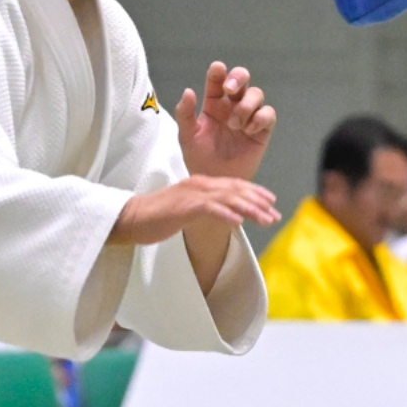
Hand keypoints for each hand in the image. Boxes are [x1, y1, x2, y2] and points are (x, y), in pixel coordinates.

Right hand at [109, 177, 279, 246]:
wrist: (131, 217)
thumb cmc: (157, 216)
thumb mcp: (187, 209)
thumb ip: (206, 208)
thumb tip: (227, 216)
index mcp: (200, 183)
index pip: (233, 184)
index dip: (254, 192)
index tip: (271, 202)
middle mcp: (199, 184)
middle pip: (236, 189)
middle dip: (258, 202)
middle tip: (275, 214)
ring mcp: (191, 194)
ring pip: (228, 197)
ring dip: (250, 209)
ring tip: (266, 219)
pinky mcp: (183, 206)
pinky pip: (210, 208)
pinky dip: (226, 213)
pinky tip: (239, 222)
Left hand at [178, 62, 274, 181]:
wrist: (215, 180)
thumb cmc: (199, 158)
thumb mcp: (187, 136)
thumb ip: (185, 114)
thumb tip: (189, 91)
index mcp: (213, 103)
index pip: (217, 80)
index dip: (218, 71)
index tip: (217, 70)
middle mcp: (232, 105)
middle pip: (243, 78)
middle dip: (239, 78)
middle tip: (229, 90)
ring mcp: (248, 116)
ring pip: (256, 94)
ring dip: (246, 105)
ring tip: (234, 125)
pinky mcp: (262, 130)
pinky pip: (268, 114)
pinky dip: (260, 118)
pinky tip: (248, 130)